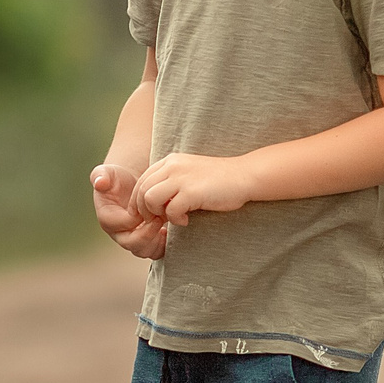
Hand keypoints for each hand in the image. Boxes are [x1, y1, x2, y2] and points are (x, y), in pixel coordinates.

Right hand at [91, 164, 168, 258]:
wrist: (130, 186)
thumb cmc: (117, 179)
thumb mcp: (108, 173)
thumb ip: (101, 176)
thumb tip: (100, 183)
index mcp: (107, 218)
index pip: (120, 224)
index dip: (134, 218)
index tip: (148, 208)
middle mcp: (118, 233)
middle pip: (130, 244)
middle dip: (146, 234)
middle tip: (159, 219)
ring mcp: (131, 239)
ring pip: (142, 251)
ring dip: (155, 242)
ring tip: (164, 227)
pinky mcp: (144, 241)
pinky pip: (153, 251)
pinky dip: (161, 246)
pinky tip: (167, 231)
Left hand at [130, 152, 254, 224]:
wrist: (245, 176)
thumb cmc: (219, 180)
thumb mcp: (189, 174)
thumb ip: (171, 183)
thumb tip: (152, 204)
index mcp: (170, 161)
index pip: (141, 181)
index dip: (138, 202)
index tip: (147, 216)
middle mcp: (172, 166)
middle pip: (141, 191)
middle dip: (145, 211)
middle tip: (159, 221)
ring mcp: (181, 178)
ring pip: (150, 199)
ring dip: (158, 214)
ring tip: (173, 218)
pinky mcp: (192, 192)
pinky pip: (170, 210)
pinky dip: (175, 219)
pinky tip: (187, 220)